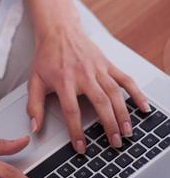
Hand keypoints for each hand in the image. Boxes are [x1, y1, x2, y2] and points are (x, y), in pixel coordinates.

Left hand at [27, 16, 150, 151]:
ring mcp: (97, 69)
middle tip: (114, 143)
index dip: (76, 131)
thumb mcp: (35, 80)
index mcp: (63, 80)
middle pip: (99, 102)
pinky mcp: (107, 64)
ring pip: (114, 93)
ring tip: (127, 132)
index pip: (71, 110)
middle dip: (108, 124)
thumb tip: (35, 128)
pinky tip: (143, 107)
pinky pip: (125, 79)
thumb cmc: (47, 56)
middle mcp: (82, 74)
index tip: (82, 147)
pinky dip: (136, 93)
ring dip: (123, 113)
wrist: (58, 30)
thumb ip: (34, 105)